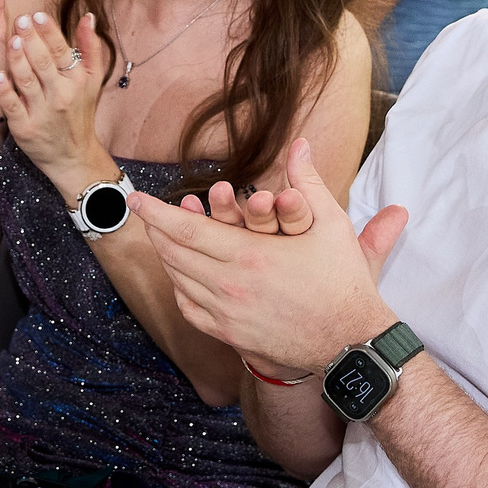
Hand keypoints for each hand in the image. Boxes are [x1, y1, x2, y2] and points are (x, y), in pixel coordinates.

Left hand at [0, 5, 108, 189]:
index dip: (50, 32)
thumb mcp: (93, 81)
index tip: (38, 15)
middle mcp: (61, 95)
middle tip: (20, 20)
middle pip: (43, 63)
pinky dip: (4, 90)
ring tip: (10, 40)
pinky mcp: (24, 128)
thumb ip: (91, 48)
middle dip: (31, 40)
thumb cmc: (80, 112)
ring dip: (17, 60)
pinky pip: (12, 105)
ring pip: (27, 81)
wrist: (73, 156)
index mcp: (76, 80)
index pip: (63, 51)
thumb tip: (87, 17)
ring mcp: (41, 112)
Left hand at [135, 138, 409, 376]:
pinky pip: (190, 308)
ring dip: (167, 256)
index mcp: (249, 255)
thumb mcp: (331, 225)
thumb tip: (300, 143)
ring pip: (179, 281)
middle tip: (146, 213)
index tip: (135, 198)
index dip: (156, 213)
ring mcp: (227, 314)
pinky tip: (181, 275)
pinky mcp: (230, 335)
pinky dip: (179, 288)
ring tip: (162, 237)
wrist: (351, 344)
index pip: (186, 230)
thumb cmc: (344, 282)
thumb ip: (308, 181)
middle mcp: (230, 286)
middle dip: (155, 230)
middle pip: (174, 254)